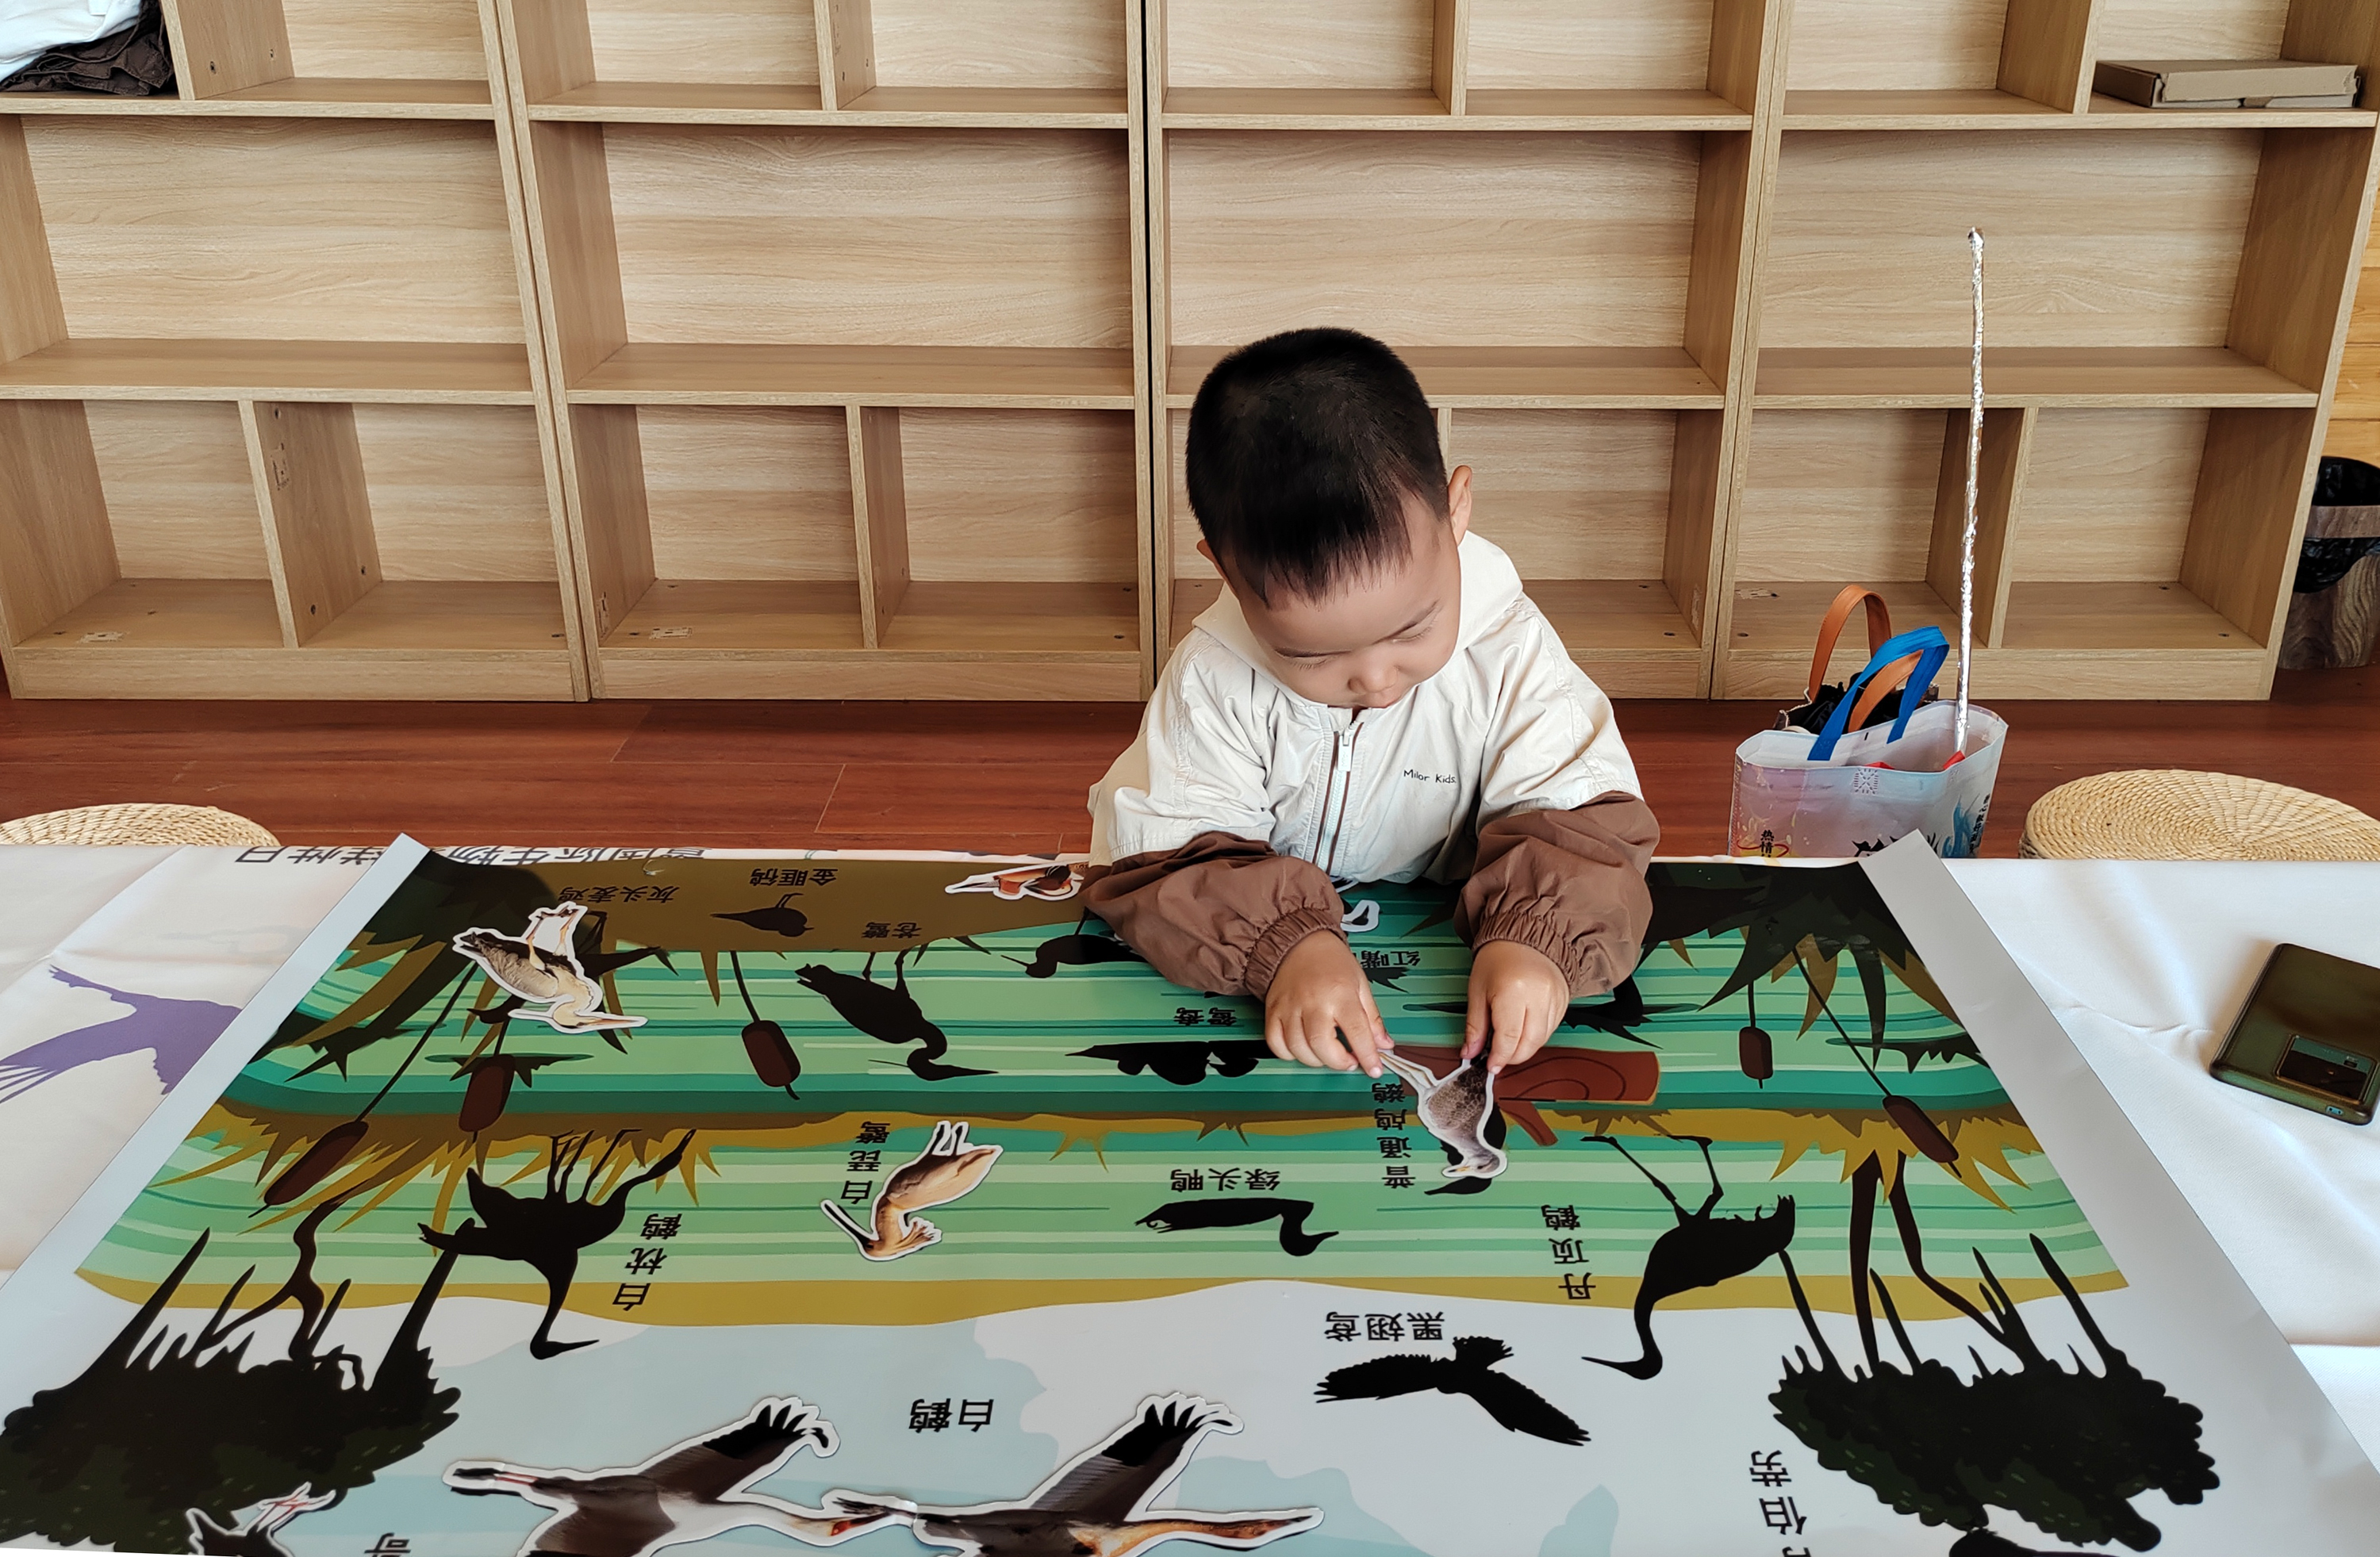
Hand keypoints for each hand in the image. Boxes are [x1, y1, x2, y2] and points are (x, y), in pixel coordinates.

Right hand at [1264, 932, 1390, 1076]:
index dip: (1367, 1056)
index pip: (1357, 1032)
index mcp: (1340, 993)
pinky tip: (1302, 1048)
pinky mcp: (1273, 1011)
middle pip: (1322, 1046)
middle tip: (1348, 1060)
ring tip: (1327, 1053)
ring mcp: (1290, 1007)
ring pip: (1298, 1049)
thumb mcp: (1360, 984)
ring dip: (1316, 1060)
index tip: (1374, 1068)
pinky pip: (1275, 1043)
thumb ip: (1372, 1017)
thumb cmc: (1331, 961)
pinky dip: (1288, 1054)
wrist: (1299, 942)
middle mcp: (1314, 1001)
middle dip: (1339, 1062)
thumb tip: (1384, 1044)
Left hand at [1464, 940, 1569, 1071]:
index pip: (1509, 1038)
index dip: (1500, 1057)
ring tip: (1509, 1042)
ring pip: (1542, 1040)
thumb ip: (1475, 1025)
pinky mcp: (1564, 1001)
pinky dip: (1536, 1036)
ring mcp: (1555, 999)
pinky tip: (1523, 1030)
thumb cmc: (1498, 958)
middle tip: (1498, 1057)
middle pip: (1529, 1043)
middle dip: (1513, 1057)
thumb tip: (1470, 1053)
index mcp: (1513, 991)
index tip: (1491, 1065)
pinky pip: (1551, 1029)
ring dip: (1525, 1048)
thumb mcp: (1477, 990)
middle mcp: (1538, 996)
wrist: (1525, 936)